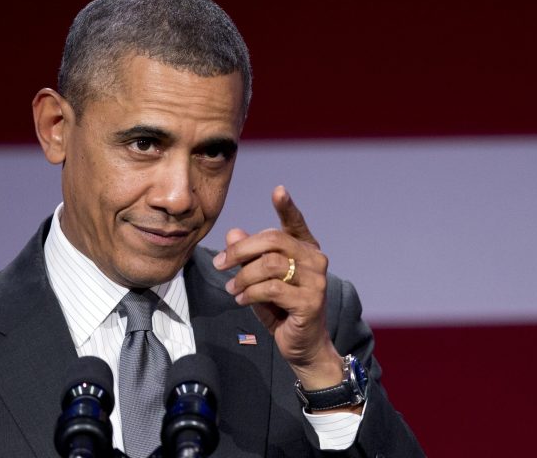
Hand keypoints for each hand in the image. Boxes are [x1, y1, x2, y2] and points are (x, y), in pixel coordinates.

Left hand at [213, 186, 344, 389]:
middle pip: (273, 240)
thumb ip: (247, 257)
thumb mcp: (258, 279)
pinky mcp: (311, 301)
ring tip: (232, 289)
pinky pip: (272, 288)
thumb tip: (232, 232)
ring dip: (243, 276)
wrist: (302, 346)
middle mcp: (315, 260)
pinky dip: (250, 293)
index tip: (278, 190)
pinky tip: (242, 299)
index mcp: (305, 249)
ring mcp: (317, 280)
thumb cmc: (280, 309)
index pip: (295, 222)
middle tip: (220, 264)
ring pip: (270, 265)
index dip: (287, 206)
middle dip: (241, 250)